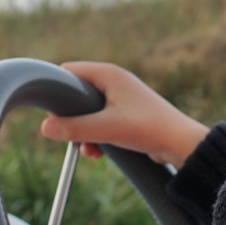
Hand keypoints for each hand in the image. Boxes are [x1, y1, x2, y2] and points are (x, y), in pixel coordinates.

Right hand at [40, 61, 208, 167]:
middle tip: (70, 135)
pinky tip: (99, 153)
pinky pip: (101, 122)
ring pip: (88, 112)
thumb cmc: (147, 128)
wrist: (180, 143)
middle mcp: (114, 81)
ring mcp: (121, 98)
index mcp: (109, 74)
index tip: (51, 113)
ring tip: (90, 149)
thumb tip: (45, 128)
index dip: (57, 91)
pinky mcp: (126, 114)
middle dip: (71, 118)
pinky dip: (96, 136)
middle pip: (77, 95)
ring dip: (84, 132)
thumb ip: (73, 128)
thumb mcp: (106, 129)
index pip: (69, 71)